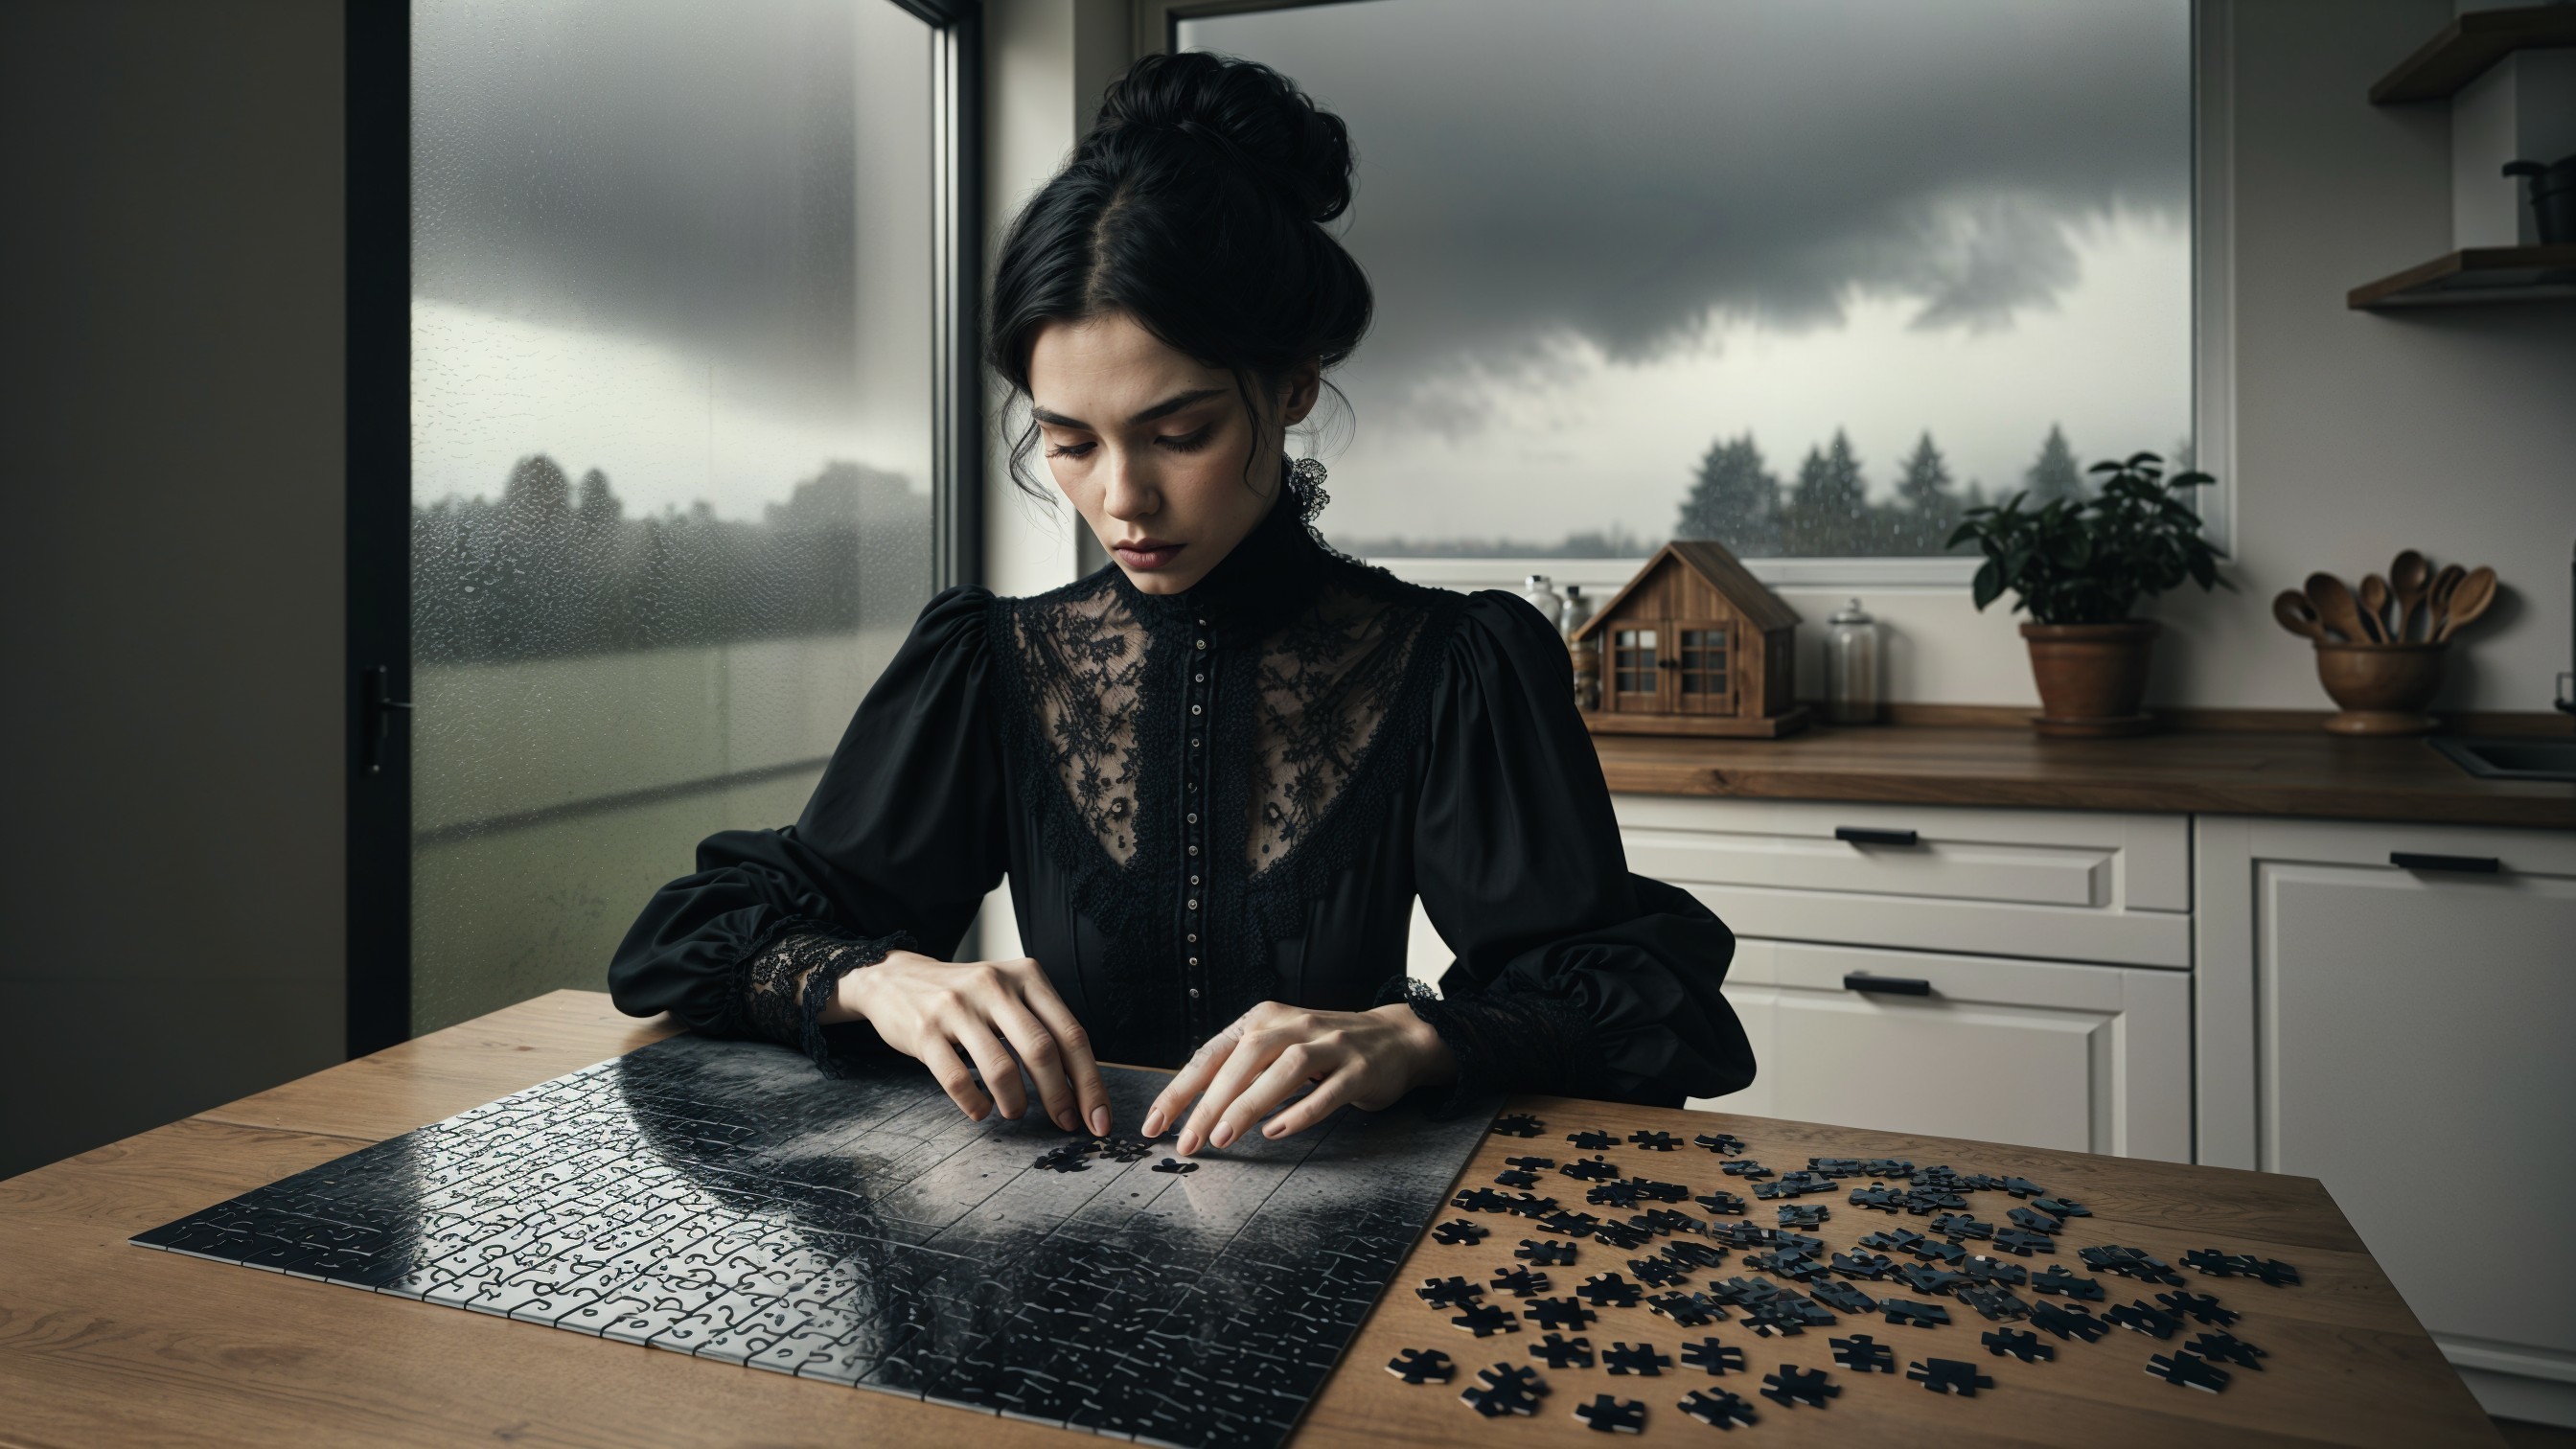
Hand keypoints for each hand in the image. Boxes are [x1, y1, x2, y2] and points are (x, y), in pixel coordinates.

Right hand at [829, 950, 1111, 1134]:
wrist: (896, 979)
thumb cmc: (967, 997)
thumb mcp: (1009, 995)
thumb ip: (1043, 1027)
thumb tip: (1080, 1087)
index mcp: (1027, 976)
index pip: (1071, 1033)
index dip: (1089, 1082)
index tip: (1098, 1118)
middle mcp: (995, 985)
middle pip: (1042, 1050)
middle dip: (1060, 1096)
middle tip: (1065, 1123)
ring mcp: (958, 1006)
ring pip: (1001, 1068)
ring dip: (1015, 1103)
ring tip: (1014, 1113)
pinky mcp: (925, 1030)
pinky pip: (957, 1079)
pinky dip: (974, 1104)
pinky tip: (980, 1111)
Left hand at [1140, 1001, 1456, 1154]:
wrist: (1398, 1037)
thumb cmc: (1327, 1049)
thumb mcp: (1279, 1046)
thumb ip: (1242, 1068)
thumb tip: (1191, 1106)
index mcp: (1266, 1018)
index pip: (1213, 1053)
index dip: (1181, 1090)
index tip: (1156, 1124)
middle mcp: (1295, 1025)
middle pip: (1244, 1059)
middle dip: (1209, 1103)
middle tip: (1188, 1141)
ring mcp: (1331, 1044)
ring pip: (1283, 1070)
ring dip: (1249, 1104)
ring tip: (1223, 1137)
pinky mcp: (1360, 1069)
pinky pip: (1328, 1091)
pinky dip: (1301, 1111)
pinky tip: (1277, 1132)